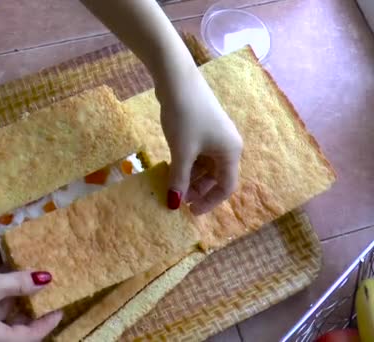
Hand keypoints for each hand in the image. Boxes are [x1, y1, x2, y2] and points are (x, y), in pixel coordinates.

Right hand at [0, 258, 61, 341]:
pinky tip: (8, 278)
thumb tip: (47, 279)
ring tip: (30, 282)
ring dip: (17, 302)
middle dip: (32, 313)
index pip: (28, 338)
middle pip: (15, 332)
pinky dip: (2, 297)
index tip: (61, 307)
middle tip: (48, 295)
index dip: (47, 323)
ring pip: (3, 319)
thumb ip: (21, 283)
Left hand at [157, 69, 242, 214]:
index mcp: (230, 152)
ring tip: (170, 184)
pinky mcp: (202, 128)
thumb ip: (179, 180)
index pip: (226, 187)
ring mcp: (214, 136)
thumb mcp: (181, 152)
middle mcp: (227, 145)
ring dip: (189, 177)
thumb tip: (174, 204)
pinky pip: (197, 154)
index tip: (190, 211)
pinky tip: (170, 168)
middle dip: (197, 190)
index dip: (209, 202)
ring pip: (204, 166)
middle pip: (215, 177)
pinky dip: (186, 164)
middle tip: (176, 198)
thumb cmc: (185, 117)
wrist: (177, 80)